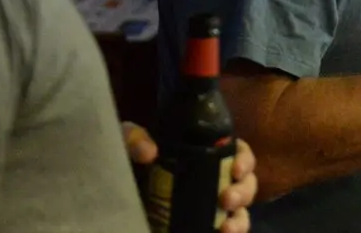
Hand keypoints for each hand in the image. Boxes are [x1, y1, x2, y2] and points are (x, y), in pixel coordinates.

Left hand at [123, 122, 258, 232]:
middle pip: (245, 183)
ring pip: (242, 213)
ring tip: (226, 228)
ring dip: (240, 220)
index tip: (236, 168)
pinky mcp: (202, 227)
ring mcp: (210, 209)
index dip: (244, 159)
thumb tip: (149, 152)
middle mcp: (214, 181)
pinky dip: (233, 232)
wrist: (115, 200)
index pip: (237, 152)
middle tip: (227, 199)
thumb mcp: (126, 146)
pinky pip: (228, 231)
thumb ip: (132, 138)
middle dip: (243, 191)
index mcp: (204, 155)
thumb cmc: (127, 167)